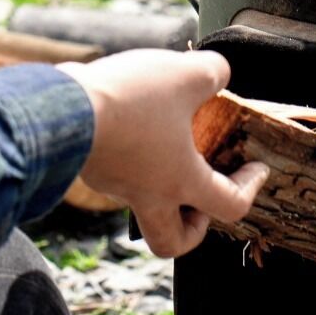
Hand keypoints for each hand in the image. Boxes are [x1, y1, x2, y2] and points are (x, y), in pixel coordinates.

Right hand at [58, 50, 267, 257]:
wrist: (60, 108)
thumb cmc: (127, 102)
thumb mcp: (185, 75)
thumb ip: (213, 72)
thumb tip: (219, 73)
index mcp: (180, 182)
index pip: (230, 206)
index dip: (249, 189)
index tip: (255, 169)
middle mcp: (146, 194)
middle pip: (171, 242)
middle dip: (191, 229)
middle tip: (199, 200)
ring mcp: (114, 185)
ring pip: (141, 201)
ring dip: (159, 179)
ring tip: (165, 135)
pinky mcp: (90, 167)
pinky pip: (117, 171)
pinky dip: (131, 155)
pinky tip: (132, 117)